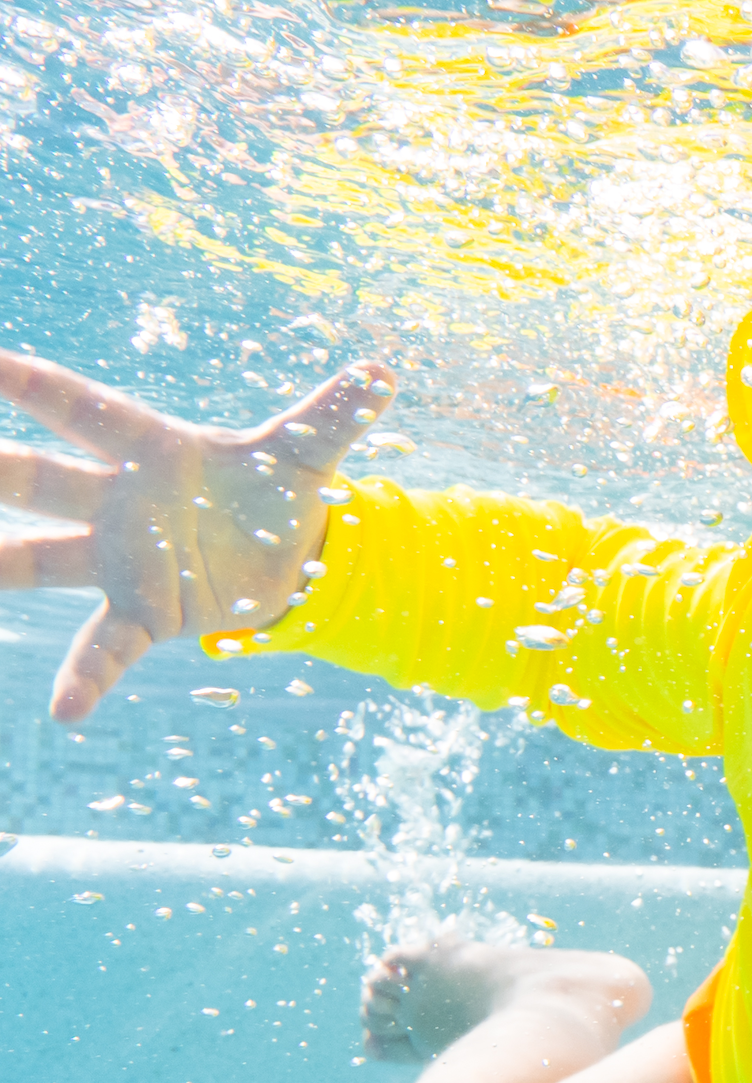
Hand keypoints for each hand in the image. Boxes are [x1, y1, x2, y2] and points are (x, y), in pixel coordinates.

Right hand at [0, 351, 395, 719]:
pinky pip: (105, 646)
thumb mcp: (308, 452)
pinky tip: (66, 711)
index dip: (32, 384)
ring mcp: (123, 559)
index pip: (84, 410)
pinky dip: (87, 676)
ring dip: (1, 565)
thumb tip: (384, 371)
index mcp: (153, 450)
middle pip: (41, 480)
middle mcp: (120, 501)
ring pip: (42, 560)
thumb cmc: (276, 489)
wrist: (288, 553)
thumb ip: (336, 411)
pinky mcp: (145, 611)